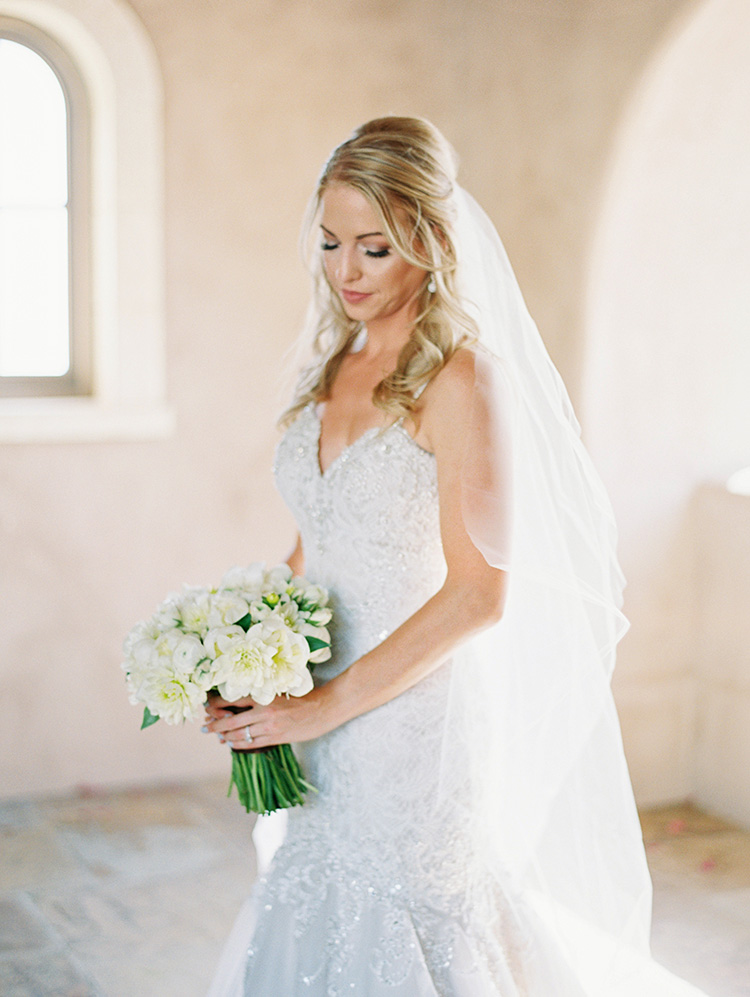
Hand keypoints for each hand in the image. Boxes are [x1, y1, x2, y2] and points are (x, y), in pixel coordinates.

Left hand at [202, 686, 336, 750]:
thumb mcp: (279, 690)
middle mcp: (264, 711)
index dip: (216, 704)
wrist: (323, 708)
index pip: (232, 700)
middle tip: (203, 727)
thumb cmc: (303, 696)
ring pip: (239, 734)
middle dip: (214, 724)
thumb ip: (260, 695)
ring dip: (225, 736)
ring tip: (217, 736)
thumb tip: (237, 702)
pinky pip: (251, 744)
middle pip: (231, 720)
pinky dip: (239, 744)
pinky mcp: (276, 738)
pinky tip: (232, 743)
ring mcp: (269, 726)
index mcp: (263, 695)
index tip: (207, 707)